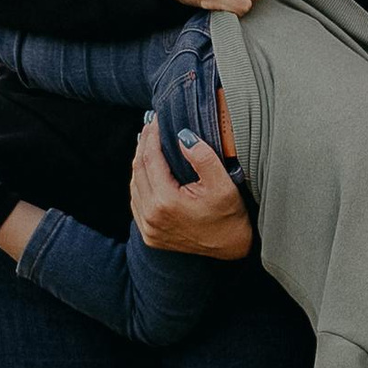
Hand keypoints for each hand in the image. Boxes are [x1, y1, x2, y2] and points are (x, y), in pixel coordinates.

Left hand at [130, 117, 252, 259]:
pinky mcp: (149, 235)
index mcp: (166, 202)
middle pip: (138, 171)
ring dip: (139, 163)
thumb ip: (203, 158)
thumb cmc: (230, 215)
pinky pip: (137, 202)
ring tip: (147, 144)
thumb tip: (182, 136)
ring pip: (134, 186)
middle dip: (143, 145)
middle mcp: (152, 216)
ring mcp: (148, 228)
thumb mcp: (223, 184)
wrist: (232, 247)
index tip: (155, 120)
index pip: (150, 159)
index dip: (151, 136)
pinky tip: (147, 172)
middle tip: (149, 126)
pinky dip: (139, 183)